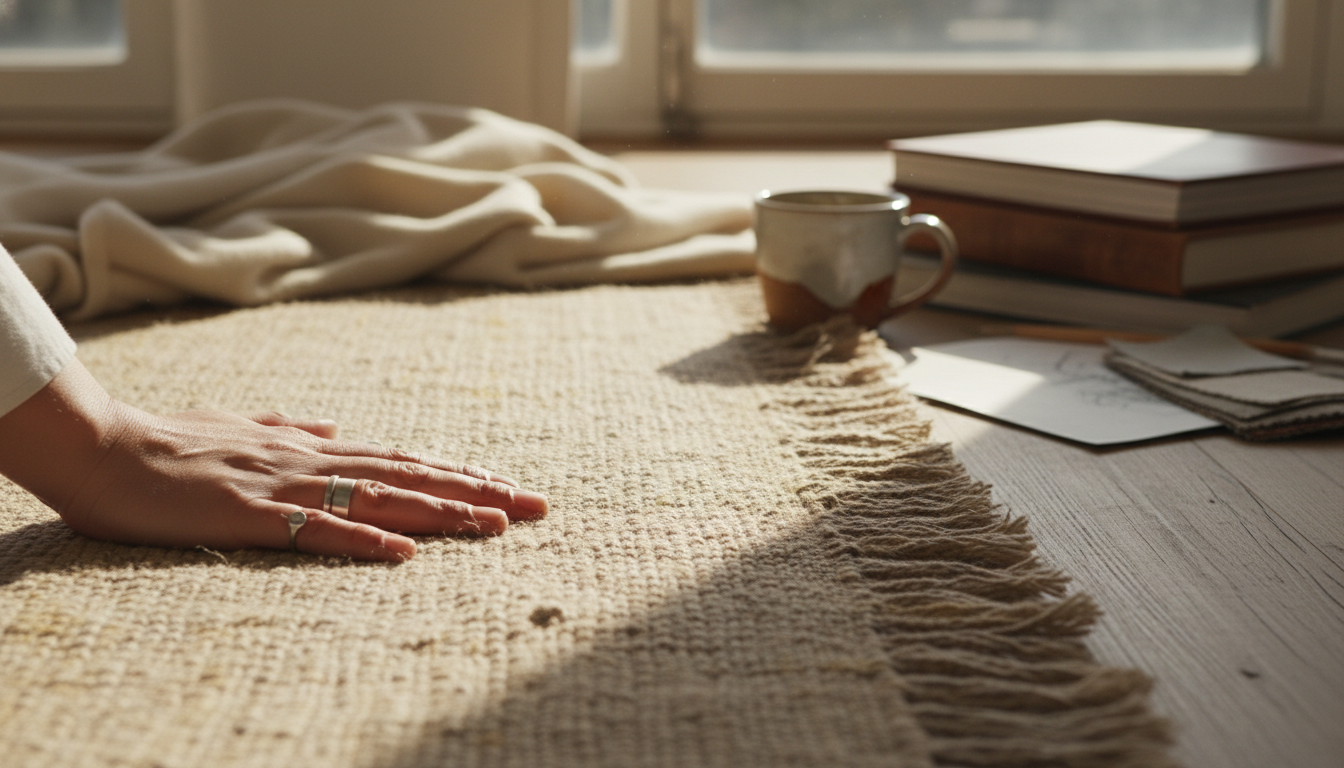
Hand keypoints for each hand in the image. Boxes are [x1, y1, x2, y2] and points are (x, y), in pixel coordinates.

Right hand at [0, 361, 546, 561]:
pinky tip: (406, 553)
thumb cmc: (167, 442)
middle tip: (536, 504)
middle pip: (409, 475)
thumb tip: (329, 427)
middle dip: (476, 490)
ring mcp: (284, 486)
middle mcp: (310, 459)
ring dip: (441, 511)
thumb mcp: (240, 426)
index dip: (456, 472)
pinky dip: (365, 540)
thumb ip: (287, 428)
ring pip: (380, 498)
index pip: (400, 459)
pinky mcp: (251, 515)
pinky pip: (317, 531)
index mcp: (309, 445)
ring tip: (497, 525)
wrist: (102, 445)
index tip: (505, 485)